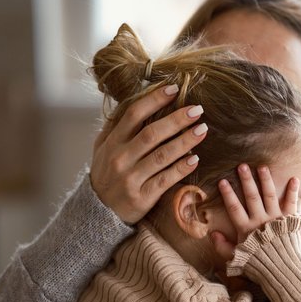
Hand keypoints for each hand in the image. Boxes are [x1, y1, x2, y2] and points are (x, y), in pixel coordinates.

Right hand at [90, 84, 207, 223]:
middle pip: (152, 133)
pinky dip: (181, 168)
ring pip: (162, 156)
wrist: (98, 212)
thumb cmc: (105, 175)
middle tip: (197, 110)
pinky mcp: (142, 197)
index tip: (174, 89)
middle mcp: (121, 158)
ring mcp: (131, 178)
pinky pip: (165, 179)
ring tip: (202, 130)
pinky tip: (195, 159)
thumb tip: (130, 101)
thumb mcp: (101, 149)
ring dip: (185, 142)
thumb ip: (114, 127)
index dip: (154, 99)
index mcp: (112, 142)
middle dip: (176, 120)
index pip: (134, 114)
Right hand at [208, 164, 300, 287]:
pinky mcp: (289, 221)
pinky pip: (291, 203)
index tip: (222, 181)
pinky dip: (293, 191)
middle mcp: (260, 220)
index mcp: (246, 228)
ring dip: (265, 180)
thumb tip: (212, 233)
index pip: (234, 207)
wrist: (281, 270)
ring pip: (269, 195)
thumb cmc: (256, 264)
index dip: (228, 194)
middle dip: (246, 180)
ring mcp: (275, 219)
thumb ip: (222, 246)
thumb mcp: (235, 258)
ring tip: (262, 167)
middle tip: (242, 166)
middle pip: (251, 196)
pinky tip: (294, 179)